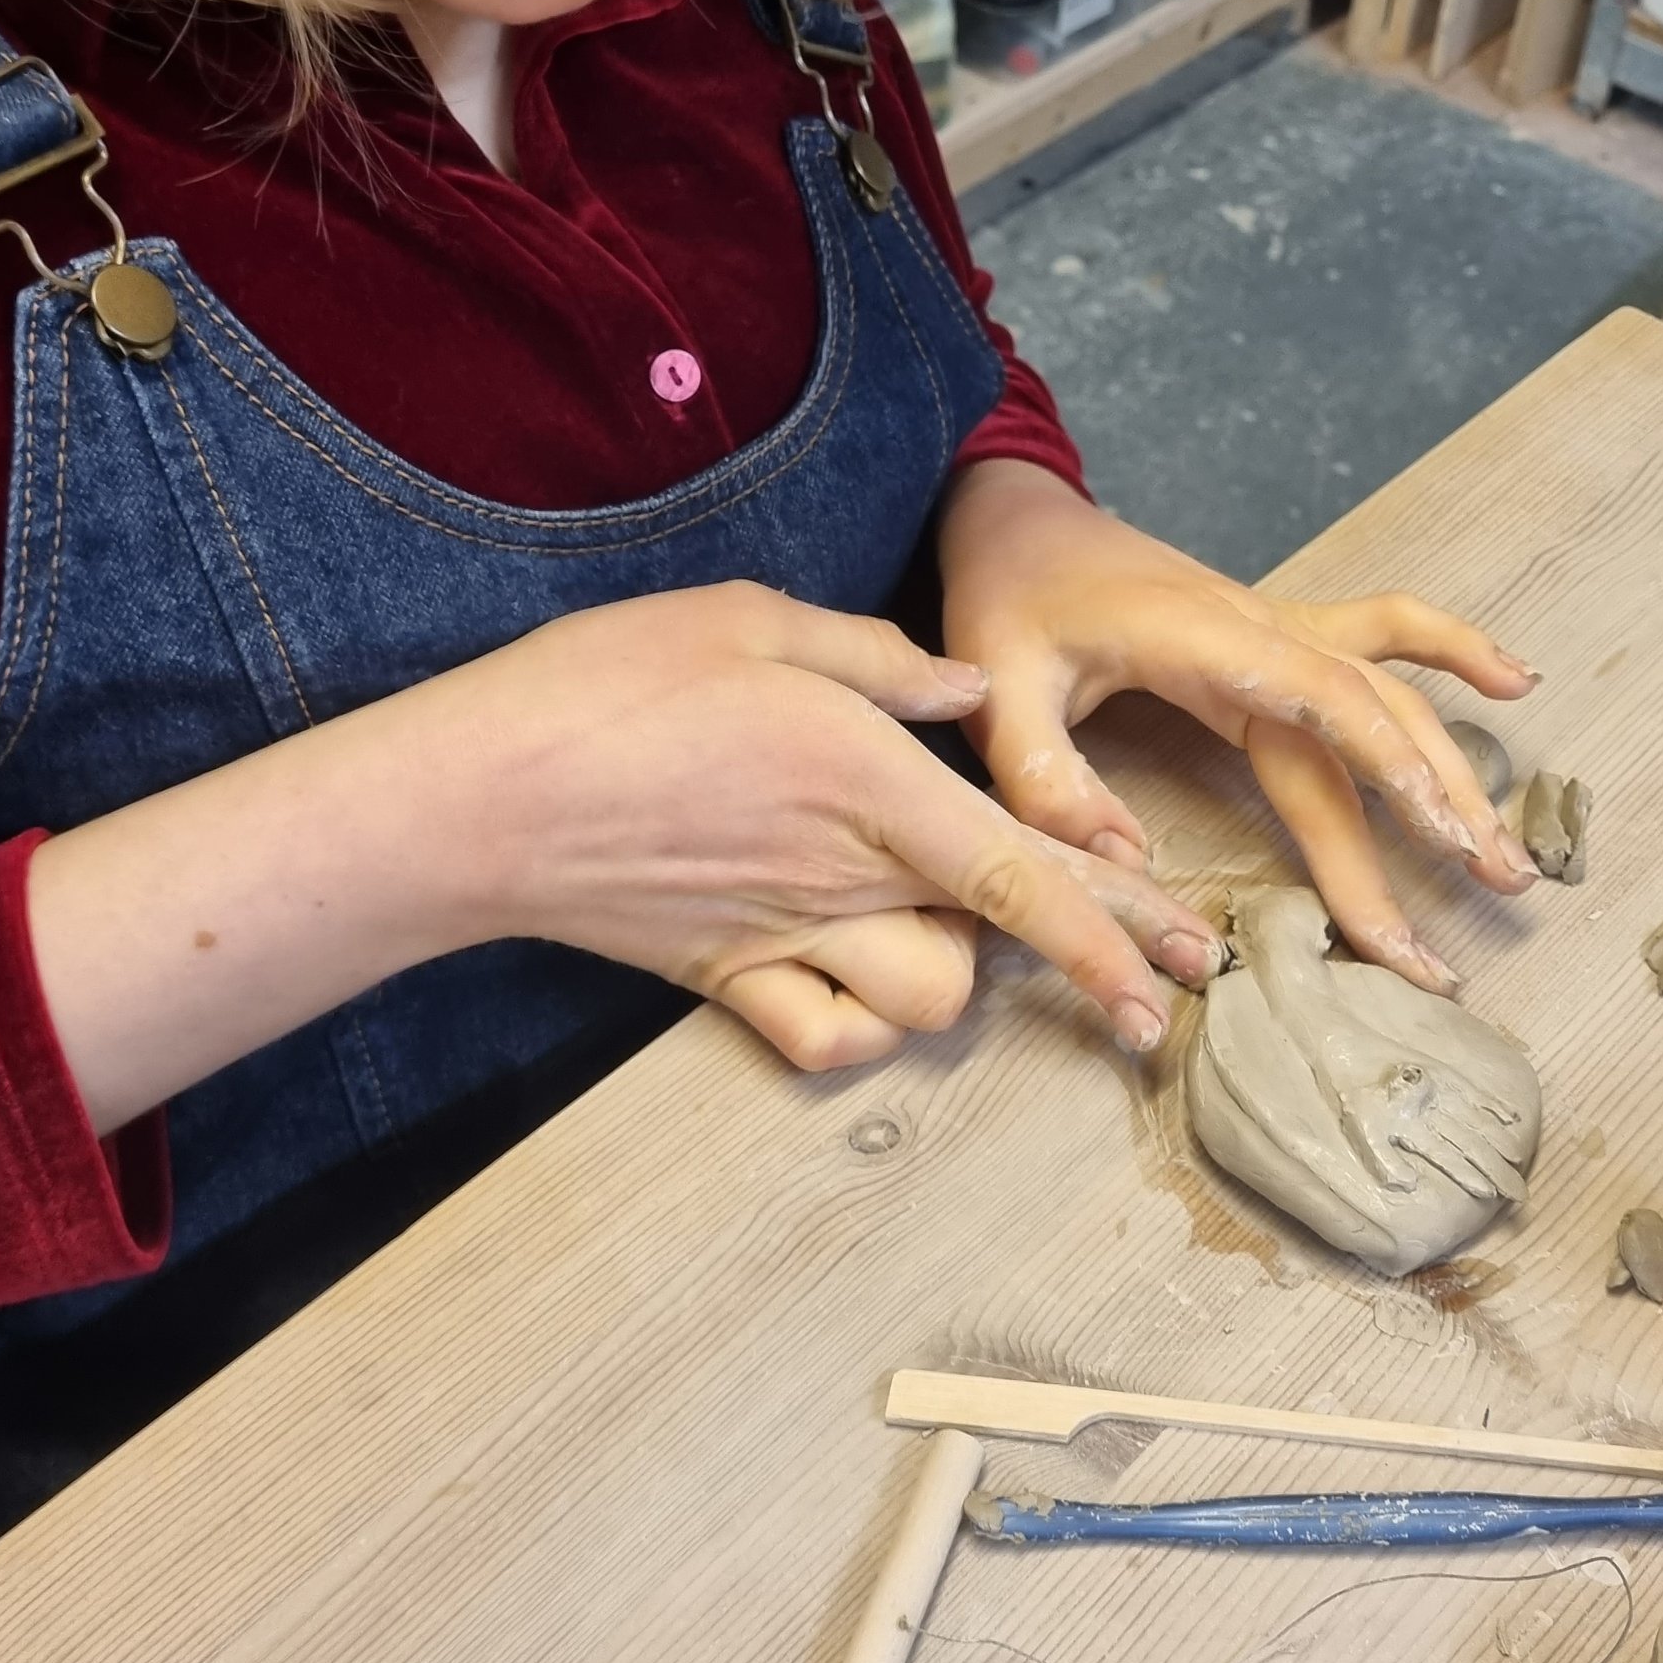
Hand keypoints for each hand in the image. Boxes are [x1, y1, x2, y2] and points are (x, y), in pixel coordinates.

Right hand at [439, 584, 1221, 1062]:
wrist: (478, 796)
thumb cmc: (608, 685)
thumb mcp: (750, 622)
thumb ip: (877, 661)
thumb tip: (970, 690)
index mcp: (866, 780)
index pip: (1022, 866)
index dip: (1116, 924)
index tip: (1184, 966)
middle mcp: (841, 874)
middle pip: (1000, 941)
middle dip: (1096, 965)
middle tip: (1162, 993)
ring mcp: (785, 938)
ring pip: (926, 1004)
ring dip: (960, 977)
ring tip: (950, 925)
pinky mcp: (726, 977)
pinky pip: (827, 1041)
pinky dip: (860, 1028)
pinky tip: (861, 984)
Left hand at [937, 460, 1537, 993]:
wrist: (1015, 514)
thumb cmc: (1007, 596)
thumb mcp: (997, 684)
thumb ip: (1046, 776)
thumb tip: (1127, 864)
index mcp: (1200, 639)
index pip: (1319, 703)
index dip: (1385, 769)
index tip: (1440, 839)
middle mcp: (1258, 627)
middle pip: (1369, 718)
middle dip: (1436, 804)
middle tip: (1499, 885)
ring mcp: (1276, 627)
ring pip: (1390, 691)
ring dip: (1453, 762)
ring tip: (1509, 852)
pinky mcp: (1277, 635)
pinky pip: (1381, 636)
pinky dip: (1449, 652)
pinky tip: (1514, 682)